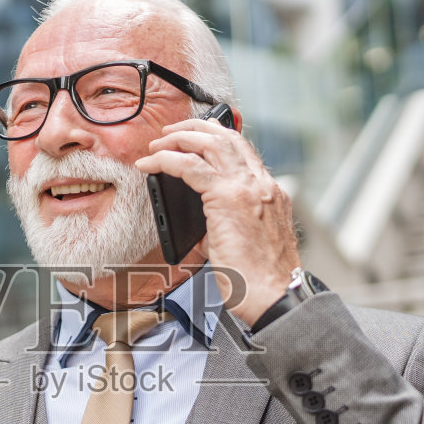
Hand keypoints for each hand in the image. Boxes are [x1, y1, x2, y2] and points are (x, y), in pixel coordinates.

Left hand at [135, 118, 300, 324]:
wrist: (273, 295)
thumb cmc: (259, 280)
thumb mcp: (246, 241)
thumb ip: (226, 221)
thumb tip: (201, 219)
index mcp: (271, 193)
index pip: (243, 151)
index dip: (217, 137)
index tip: (196, 139)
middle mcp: (262, 184)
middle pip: (227, 137)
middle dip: (195, 129)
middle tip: (170, 134)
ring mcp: (248, 187)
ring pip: (210, 142)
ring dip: (179, 138)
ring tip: (157, 144)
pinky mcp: (228, 198)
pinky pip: (191, 166)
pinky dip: (166, 160)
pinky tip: (151, 164)